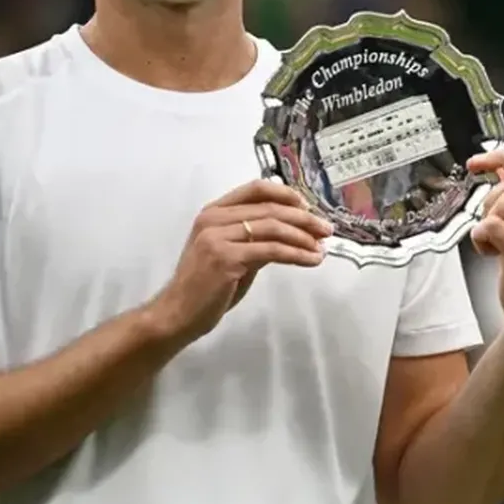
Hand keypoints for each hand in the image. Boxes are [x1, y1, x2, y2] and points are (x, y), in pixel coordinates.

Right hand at [151, 180, 332, 342]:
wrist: (177, 314)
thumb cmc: (205, 287)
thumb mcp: (233, 254)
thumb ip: (256, 239)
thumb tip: (294, 233)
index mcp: (213, 211)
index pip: (256, 189)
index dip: (286, 194)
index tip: (309, 206)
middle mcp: (213, 218)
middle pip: (270, 208)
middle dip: (304, 218)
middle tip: (326, 230)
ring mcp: (218, 237)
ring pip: (273, 227)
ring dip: (304, 237)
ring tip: (322, 247)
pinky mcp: (227, 258)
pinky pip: (272, 250)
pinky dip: (297, 254)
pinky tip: (311, 260)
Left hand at [467, 150, 503, 346]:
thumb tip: (500, 167)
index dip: (499, 157)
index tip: (476, 163)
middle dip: (491, 200)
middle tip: (492, 223)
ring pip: (501, 204)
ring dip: (486, 221)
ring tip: (493, 242)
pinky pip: (491, 227)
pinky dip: (480, 237)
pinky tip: (489, 252)